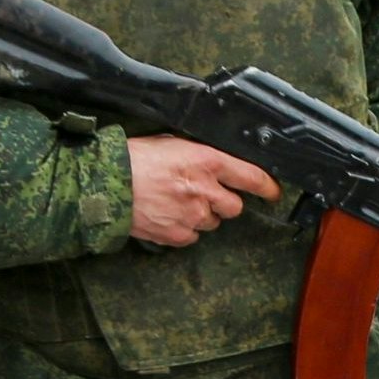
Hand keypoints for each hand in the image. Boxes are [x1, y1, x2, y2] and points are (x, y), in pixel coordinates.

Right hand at [127, 137, 278, 245]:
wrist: (105, 183)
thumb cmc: (134, 158)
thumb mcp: (172, 143)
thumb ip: (198, 154)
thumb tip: (214, 162)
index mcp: (206, 161)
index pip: (251, 177)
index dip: (267, 187)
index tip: (273, 192)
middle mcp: (204, 190)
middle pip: (234, 206)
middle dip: (223, 202)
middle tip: (203, 194)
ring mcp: (192, 215)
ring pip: (213, 222)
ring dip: (202, 215)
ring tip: (176, 203)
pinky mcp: (177, 235)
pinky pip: (192, 236)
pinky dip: (184, 229)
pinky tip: (167, 216)